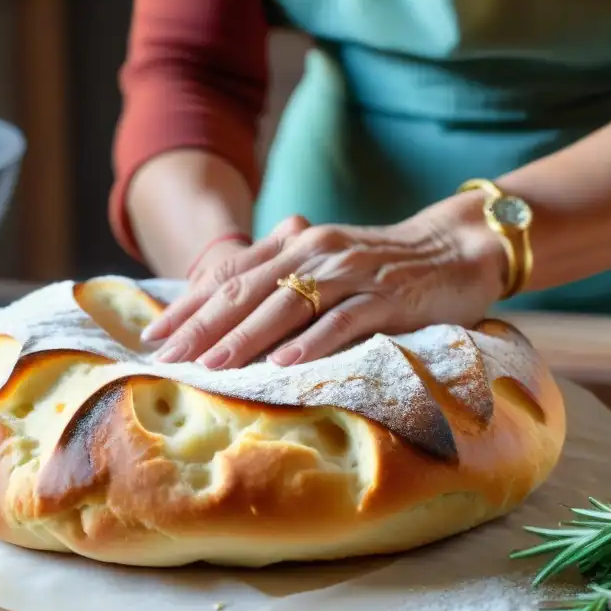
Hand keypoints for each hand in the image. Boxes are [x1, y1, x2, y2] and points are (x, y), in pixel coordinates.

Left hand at [141, 197, 504, 368]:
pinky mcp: (387, 297)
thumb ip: (283, 280)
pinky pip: (344, 320)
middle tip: (168, 357)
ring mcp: (351, 273)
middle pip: (249, 291)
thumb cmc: (383, 266)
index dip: (190, 305)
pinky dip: (312, 342)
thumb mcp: (327, 264)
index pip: (231, 275)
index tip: (154, 335)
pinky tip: (284, 364)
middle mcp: (316, 252)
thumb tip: (226, 314)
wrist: (456, 247)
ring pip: (288, 305)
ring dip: (247, 337)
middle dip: (204, 326)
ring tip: (212, 365)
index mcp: (295, 245)